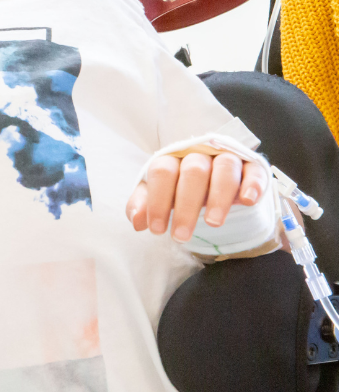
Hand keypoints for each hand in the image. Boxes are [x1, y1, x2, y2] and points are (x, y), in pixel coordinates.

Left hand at [127, 150, 268, 241]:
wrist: (216, 181)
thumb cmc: (182, 189)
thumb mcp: (161, 195)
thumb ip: (145, 204)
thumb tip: (136, 222)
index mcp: (173, 158)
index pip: (162, 171)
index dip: (157, 200)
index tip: (157, 229)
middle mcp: (199, 155)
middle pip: (193, 172)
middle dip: (186, 206)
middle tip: (181, 236)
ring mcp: (227, 158)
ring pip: (224, 168)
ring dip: (219, 196)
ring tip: (213, 223)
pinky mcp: (251, 167)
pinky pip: (254, 170)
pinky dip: (252, 184)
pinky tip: (247, 201)